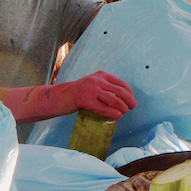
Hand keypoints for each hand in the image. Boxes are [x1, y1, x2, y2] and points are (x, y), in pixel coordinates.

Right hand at [3, 71, 136, 122]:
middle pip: (119, 91)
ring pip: (113, 99)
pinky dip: (112, 112)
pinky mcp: (84, 99)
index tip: (132, 100)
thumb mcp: (93, 85)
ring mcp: (90, 89)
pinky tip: (117, 116)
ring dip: (122, 107)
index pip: (121, 83)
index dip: (129, 93)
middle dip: (129, 100)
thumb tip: (123, 98)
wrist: (58, 97)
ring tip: (125, 112)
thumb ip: (105, 88)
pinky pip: (103, 107)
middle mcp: (96, 80)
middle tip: (133, 107)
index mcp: (101, 74)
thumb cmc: (77, 94)